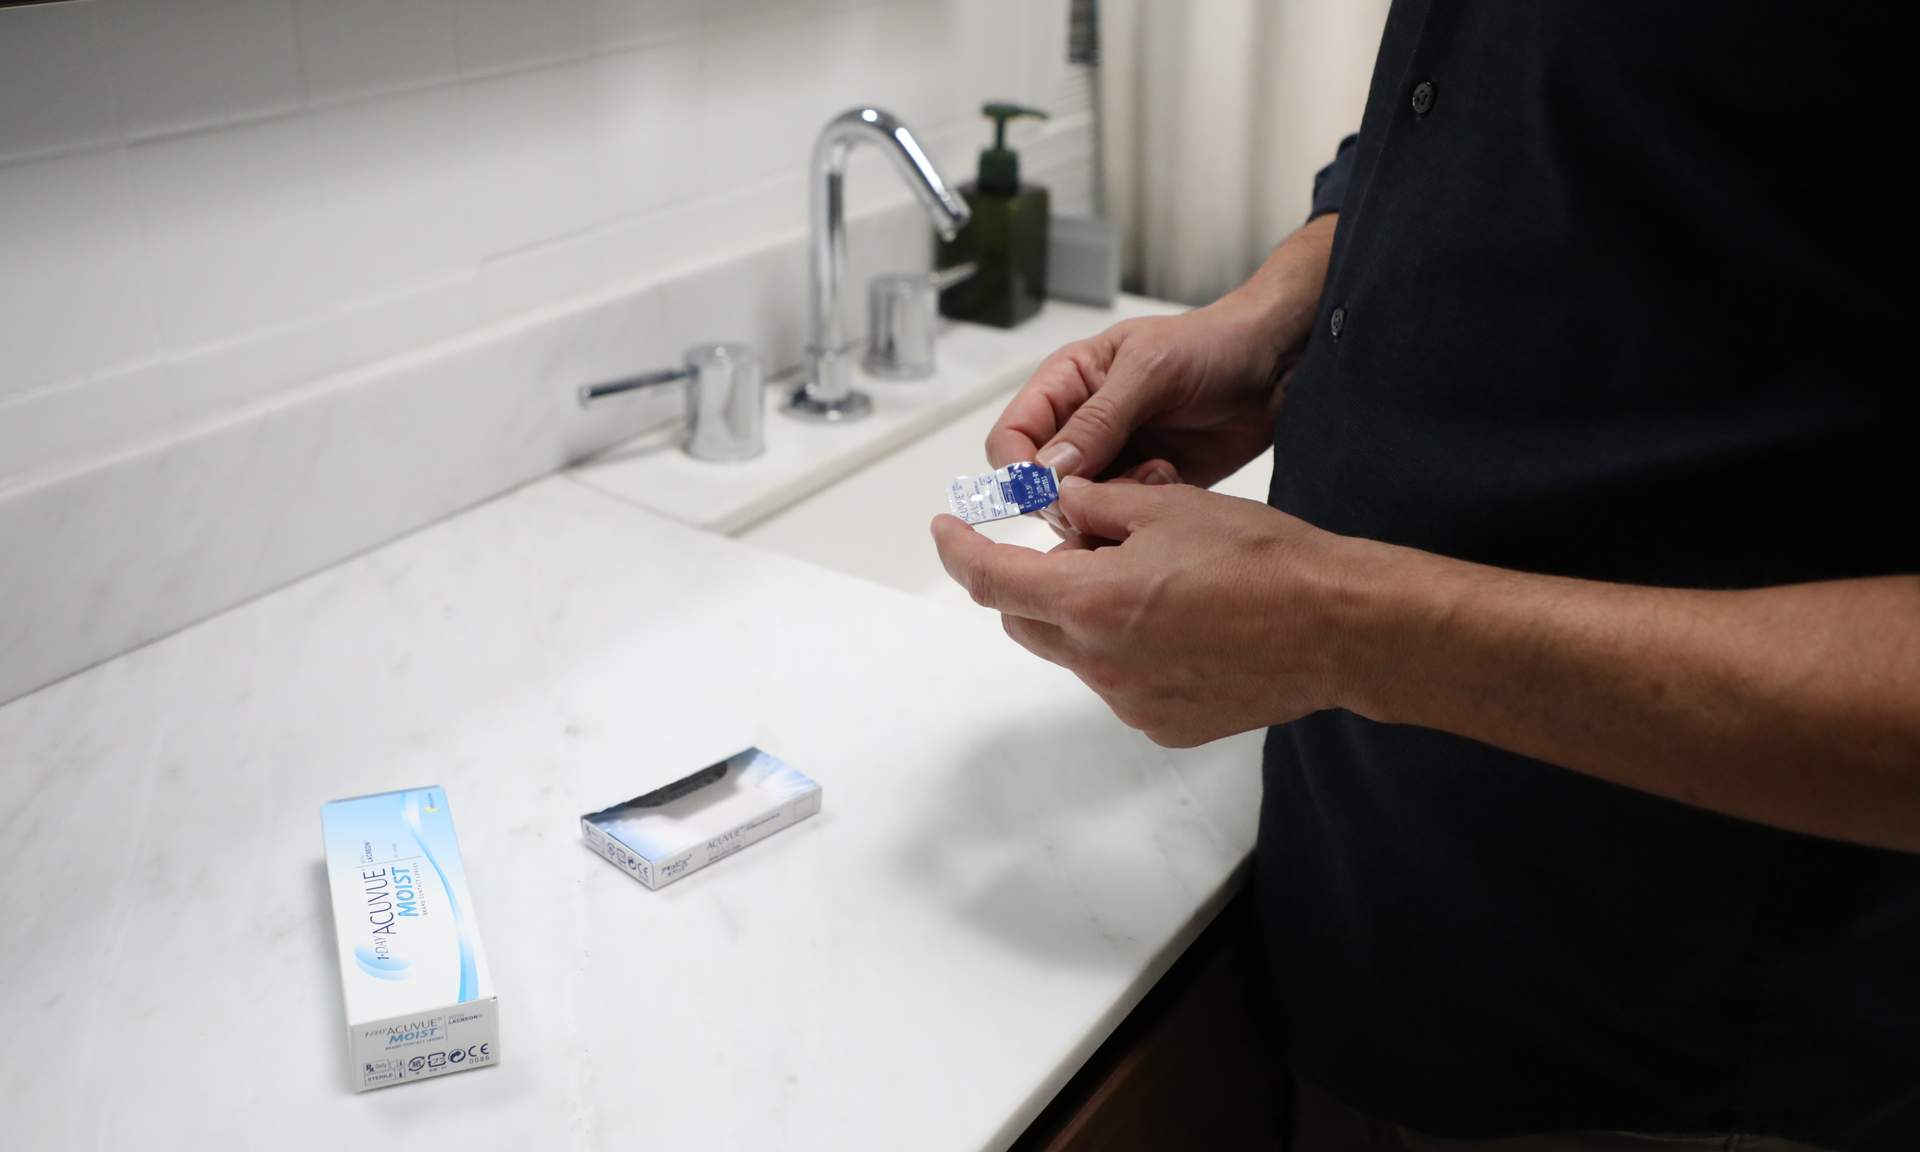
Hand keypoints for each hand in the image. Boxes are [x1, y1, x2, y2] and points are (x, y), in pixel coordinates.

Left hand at [930, 476, 1368, 746]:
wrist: (1338, 627)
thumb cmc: (1263, 560)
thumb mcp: (1167, 508)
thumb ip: (1095, 509)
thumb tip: (1059, 506)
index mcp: (1089, 601)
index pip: (990, 579)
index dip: (958, 551)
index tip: (946, 531)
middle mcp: (1098, 662)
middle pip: (1026, 620)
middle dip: (1034, 582)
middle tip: (1088, 545)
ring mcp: (1130, 702)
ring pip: (1076, 652)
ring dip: (1089, 616)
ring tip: (1157, 582)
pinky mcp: (1163, 725)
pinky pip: (1121, 682)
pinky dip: (1129, 651)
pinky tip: (1183, 626)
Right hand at [985, 215, 1336, 490]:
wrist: (1274, 366)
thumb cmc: (1211, 346)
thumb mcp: (1149, 371)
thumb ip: (1097, 421)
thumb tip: (1045, 471)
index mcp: (1064, 385)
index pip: (1009, 440)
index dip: (1019, 472)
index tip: (1047, 493)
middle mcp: (1078, 426)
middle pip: (1036, 485)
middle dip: (1066, 497)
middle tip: (1108, 493)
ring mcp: (1110, 458)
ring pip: (1076, 508)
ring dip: (1108, 505)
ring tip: (1156, 475)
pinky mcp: (1142, 485)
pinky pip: (1117, 517)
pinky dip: (1136, 511)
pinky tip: (1171, 482)